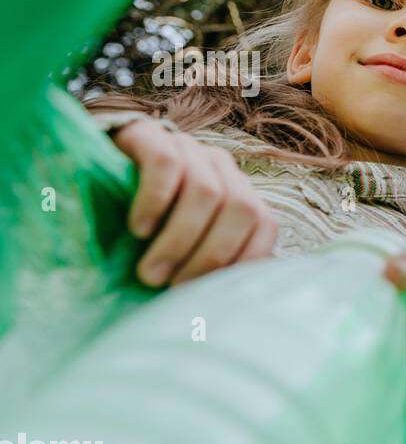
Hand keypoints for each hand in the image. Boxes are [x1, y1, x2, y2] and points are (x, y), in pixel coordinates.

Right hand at [112, 119, 277, 286]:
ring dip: (179, 240)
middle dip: (210, 256)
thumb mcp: (184, 240)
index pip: (265, 224)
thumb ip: (207, 260)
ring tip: (150, 273)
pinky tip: (139, 230)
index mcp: (241, 192)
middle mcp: (223, 167)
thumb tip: (225, 307)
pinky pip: (166, 165)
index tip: (211, 294)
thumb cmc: (150, 219)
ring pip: (206, 192)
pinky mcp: (153, 136)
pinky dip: (155, 203)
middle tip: (173, 289)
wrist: (102, 162)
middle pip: (240, 209)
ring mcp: (191, 148)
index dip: (243, 261)